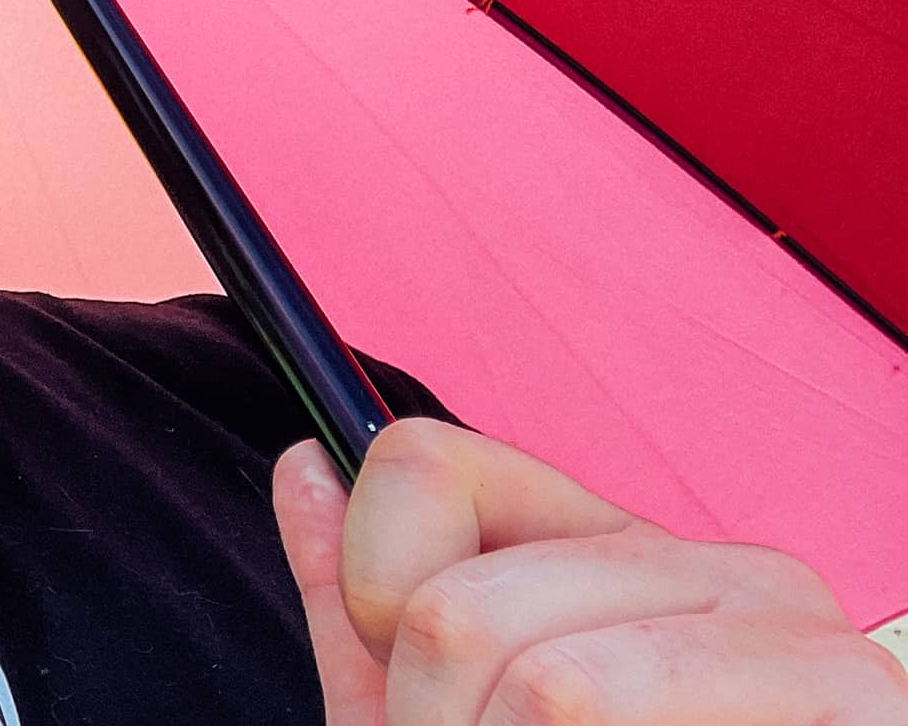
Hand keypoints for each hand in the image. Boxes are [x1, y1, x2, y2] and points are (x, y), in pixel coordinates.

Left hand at [272, 419, 907, 723]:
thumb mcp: (444, 720)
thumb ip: (369, 607)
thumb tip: (306, 458)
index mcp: (623, 553)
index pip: (424, 463)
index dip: (369, 588)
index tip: (405, 684)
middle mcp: (723, 570)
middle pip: (457, 610)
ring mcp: (800, 638)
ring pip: (550, 686)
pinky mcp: (853, 702)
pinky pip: (606, 713)